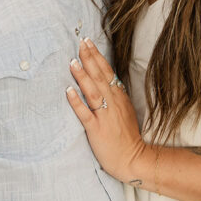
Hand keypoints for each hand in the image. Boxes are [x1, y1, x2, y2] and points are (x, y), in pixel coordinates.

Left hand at [66, 38, 147, 182]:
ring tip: (73, 62)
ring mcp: (105, 115)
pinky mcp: (96, 129)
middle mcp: (113, 102)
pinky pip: (85, 113)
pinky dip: (76, 101)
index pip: (107, 71)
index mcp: (119, 96)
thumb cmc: (126, 135)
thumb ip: (115, 94)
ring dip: (82, 76)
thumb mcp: (124, 109)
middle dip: (89, 58)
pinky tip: (68, 91)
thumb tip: (105, 77)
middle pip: (100, 77)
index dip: (97, 56)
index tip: (88, 42)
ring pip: (92, 91)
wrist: (132, 158)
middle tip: (80, 43)